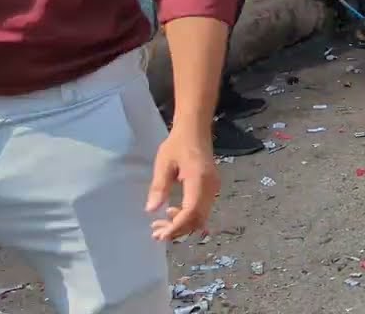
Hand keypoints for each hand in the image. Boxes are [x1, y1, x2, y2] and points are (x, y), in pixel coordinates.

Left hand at [146, 125, 219, 241]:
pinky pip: (202, 210)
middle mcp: (210, 187)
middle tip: (156, 233)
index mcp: (199, 180)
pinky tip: (172, 214)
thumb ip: (159, 187)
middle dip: (178, 230)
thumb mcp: (164, 163)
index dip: (177, 226)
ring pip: (201, 216)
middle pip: (198, 218)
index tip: (160, 235)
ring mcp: (213, 188)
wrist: (195, 130)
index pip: (191, 211)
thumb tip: (151, 210)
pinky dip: (187, 217)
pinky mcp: (211, 188)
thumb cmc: (177, 144)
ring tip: (161, 226)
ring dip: (182, 225)